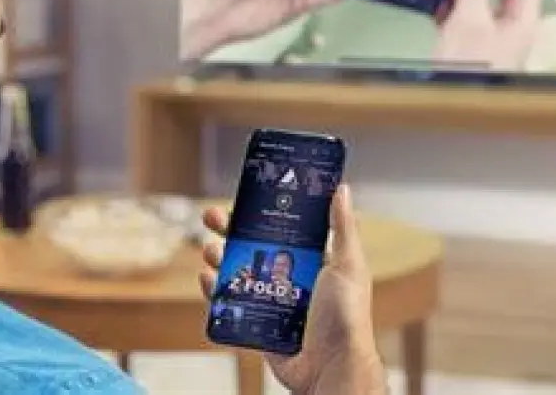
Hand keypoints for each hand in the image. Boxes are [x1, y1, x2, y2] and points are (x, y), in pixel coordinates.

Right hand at [199, 185, 387, 394]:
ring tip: (210, 252)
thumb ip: (342, 228)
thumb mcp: (347, 265)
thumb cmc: (346, 318)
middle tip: (212, 219)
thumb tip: (341, 188)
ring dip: (219, 259)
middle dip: (230, 231)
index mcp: (313, 260)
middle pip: (253, 247)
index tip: (243, 197)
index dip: (262, 212)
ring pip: (238, 273)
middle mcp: (291, 278)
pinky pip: (231, 304)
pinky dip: (216, 292)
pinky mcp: (258, 324)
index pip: (282, 228)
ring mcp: (272, 301)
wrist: (330, 367)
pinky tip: (208, 280)